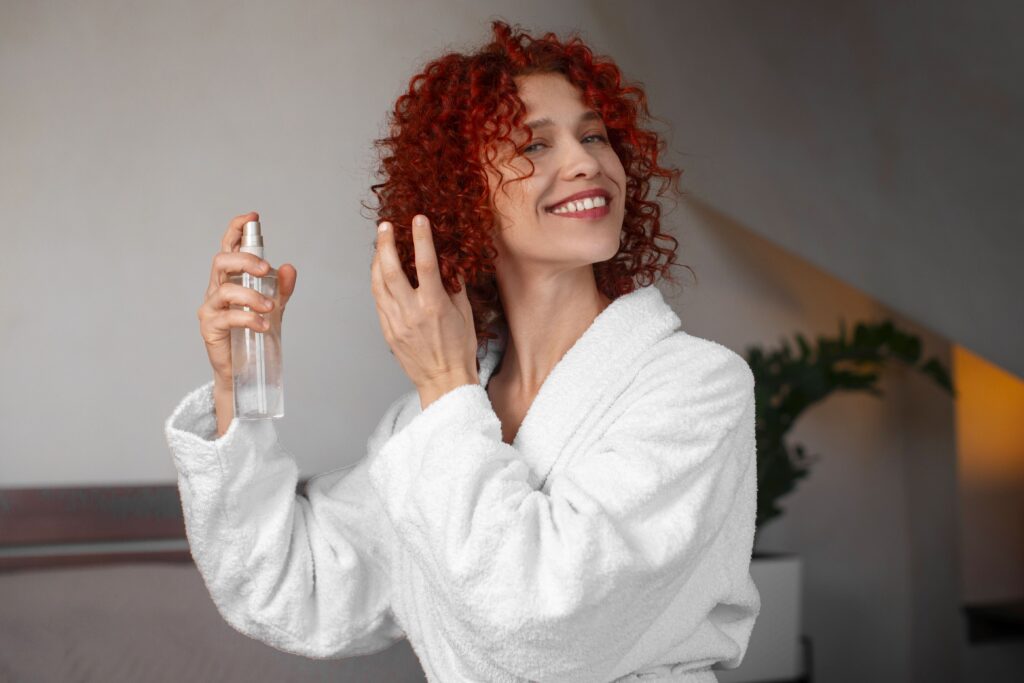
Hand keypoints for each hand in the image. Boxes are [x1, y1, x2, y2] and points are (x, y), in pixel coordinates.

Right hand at [198, 211, 297, 380]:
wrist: (244, 368)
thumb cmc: (254, 333)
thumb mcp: (274, 307)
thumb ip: (281, 288)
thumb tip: (289, 267)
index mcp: (231, 279)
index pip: (229, 247)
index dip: (236, 229)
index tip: (252, 217)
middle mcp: (217, 289)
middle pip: (221, 261)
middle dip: (244, 259)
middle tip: (265, 269)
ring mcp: (211, 308)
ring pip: (225, 289)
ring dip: (251, 295)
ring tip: (270, 309)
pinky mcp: (210, 327)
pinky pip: (228, 317)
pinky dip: (248, 318)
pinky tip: (263, 326)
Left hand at [370, 214, 477, 401]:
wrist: (444, 380)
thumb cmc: (459, 349)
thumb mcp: (465, 313)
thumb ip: (454, 286)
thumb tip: (447, 262)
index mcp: (434, 305)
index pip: (425, 263)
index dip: (421, 238)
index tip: (418, 220)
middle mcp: (411, 312)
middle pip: (391, 270)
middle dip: (386, 244)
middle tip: (385, 226)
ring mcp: (396, 322)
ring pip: (378, 284)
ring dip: (377, 261)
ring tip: (380, 245)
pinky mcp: (388, 330)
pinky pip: (378, 300)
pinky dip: (377, 282)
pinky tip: (380, 272)